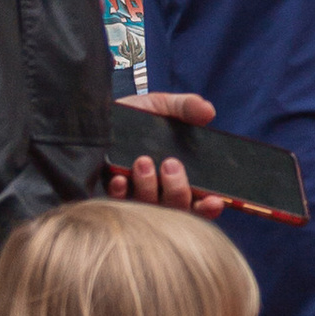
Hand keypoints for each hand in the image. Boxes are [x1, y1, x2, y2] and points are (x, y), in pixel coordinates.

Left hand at [109, 90, 229, 215]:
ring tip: (143, 161)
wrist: (101, 114)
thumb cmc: (137, 116)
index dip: (209, 206)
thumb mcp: (164, 105)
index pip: (202, 203)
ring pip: (150, 209)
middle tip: (170, 164)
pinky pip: (119, 204)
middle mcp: (162, 192)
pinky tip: (120, 178)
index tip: (213, 199)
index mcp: (181, 176)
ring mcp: (137, 197)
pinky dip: (121, 192)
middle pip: (178, 210)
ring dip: (148, 188)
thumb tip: (209, 111)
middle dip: (177, 190)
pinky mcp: (112, 196)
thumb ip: (187, 106)